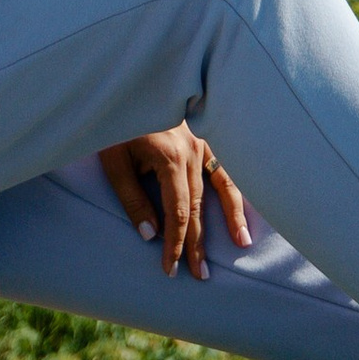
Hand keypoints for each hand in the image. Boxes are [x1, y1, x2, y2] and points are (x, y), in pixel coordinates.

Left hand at [100, 124, 252, 279]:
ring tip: (243, 242)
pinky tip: (241, 203)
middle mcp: (192, 150)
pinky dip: (233, 186)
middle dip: (199, 242)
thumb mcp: (115, 163)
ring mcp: (201, 140)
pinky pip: (222, 165)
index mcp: (170, 159)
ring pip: (219, 185)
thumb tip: (151, 236)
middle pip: (198, 205)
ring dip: (230, 216)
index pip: (177, 212)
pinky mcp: (203, 134)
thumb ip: (133, 200)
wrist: (127, 84)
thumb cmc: (116, 124)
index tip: (171, 269)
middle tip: (201, 274)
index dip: (175, 243)